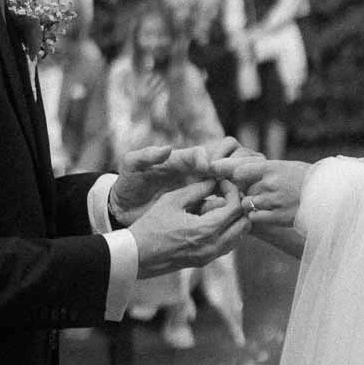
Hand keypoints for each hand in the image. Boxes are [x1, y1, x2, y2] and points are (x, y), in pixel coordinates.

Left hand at [111, 139, 242, 223]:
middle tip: (235, 182)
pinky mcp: (197, 206)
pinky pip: (216, 205)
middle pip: (222, 165)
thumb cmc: (127, 183)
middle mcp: (193, 173)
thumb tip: (167, 148)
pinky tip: (232, 215)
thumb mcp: (131, 167)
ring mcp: (197, 190)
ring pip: (224, 186)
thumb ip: (145, 156)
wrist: (124, 207)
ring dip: (233, 190)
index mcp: (179, 160)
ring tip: (239, 200)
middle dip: (231, 171)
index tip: (211, 168)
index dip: (209, 158)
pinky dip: (226, 208)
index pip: (202, 153)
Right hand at [129, 178, 249, 277]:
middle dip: (239, 204)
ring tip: (217, 204)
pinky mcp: (205, 261)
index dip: (233, 190)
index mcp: (206, 230)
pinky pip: (228, 244)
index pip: (236, 207)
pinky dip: (227, 230)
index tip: (221, 181)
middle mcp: (213, 246)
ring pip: (239, 235)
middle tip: (225, 192)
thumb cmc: (150, 226)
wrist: (136, 256)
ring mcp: (210, 256)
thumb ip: (198, 189)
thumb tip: (215, 180)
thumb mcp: (172, 200)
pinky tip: (210, 219)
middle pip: (244, 223)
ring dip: (234, 218)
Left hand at [211, 154, 309, 230]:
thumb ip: (258, 169)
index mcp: (272, 167)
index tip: (212, 168)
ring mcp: (274, 201)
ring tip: (261, 202)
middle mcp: (271, 183)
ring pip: (246, 204)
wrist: (326, 195)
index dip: (225, 169)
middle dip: (240, 190)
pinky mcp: (278, 217)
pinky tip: (264, 212)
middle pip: (241, 188)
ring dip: (248, 204)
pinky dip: (255, 216)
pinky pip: (254, 217)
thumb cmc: (302, 178)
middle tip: (244, 190)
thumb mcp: (282, 166)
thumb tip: (233, 171)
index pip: (240, 168)